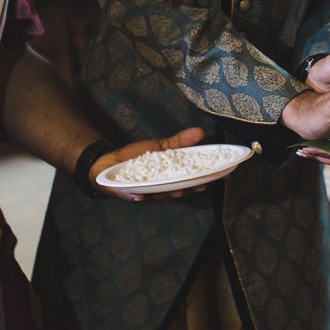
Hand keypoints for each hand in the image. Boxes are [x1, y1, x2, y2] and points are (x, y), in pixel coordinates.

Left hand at [92, 127, 207, 202]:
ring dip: (166, 194)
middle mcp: (157, 191)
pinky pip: (128, 196)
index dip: (204, 179)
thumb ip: (179, 142)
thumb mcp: (159, 147)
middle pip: (176, 191)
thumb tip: (200, 132)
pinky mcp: (122, 193)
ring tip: (176, 190)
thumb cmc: (134, 158)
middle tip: (199, 184)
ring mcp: (141, 194)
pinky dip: (134, 197)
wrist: (107, 163)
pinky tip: (139, 196)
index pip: (189, 182)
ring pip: (156, 197)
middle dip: (188, 189)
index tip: (221, 175)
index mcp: (168, 181)